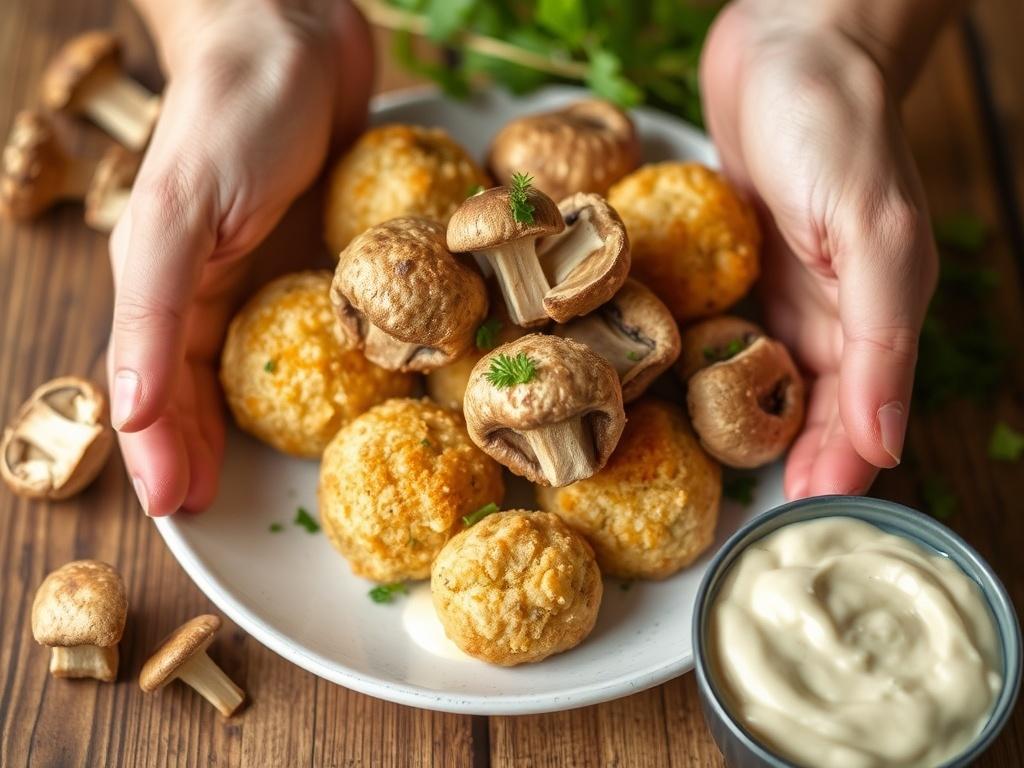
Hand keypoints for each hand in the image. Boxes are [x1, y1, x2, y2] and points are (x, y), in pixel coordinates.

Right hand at [109, 0, 371, 515]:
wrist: (295, 39)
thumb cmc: (232, 118)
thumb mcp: (183, 215)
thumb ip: (154, 311)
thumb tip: (130, 412)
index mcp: (164, 284)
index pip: (155, 387)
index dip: (162, 451)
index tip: (178, 513)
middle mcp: (210, 287)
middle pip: (199, 387)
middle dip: (200, 449)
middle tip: (214, 512)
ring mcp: (266, 273)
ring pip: (252, 365)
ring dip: (251, 423)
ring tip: (262, 474)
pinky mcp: (315, 256)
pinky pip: (311, 326)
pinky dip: (311, 370)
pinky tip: (327, 399)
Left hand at [700, 1, 941, 497]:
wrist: (787, 44)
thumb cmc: (837, 127)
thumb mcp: (872, 230)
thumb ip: (882, 336)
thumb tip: (887, 440)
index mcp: (872, 315)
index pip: (859, 418)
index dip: (832, 474)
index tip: (795, 528)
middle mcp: (825, 311)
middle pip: (804, 410)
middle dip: (780, 463)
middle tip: (740, 520)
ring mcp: (775, 289)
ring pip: (759, 379)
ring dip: (738, 427)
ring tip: (700, 476)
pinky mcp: (733, 263)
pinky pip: (719, 330)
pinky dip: (703, 369)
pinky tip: (673, 399)